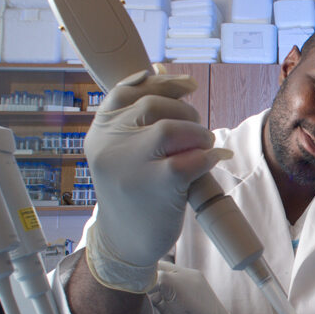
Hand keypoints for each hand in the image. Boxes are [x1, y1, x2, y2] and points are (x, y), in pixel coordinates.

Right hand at [84, 66, 230, 292]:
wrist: (123, 242)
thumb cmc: (131, 191)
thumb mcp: (122, 150)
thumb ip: (137, 117)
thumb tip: (161, 71)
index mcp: (100, 131)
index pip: (127, 91)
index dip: (161, 83)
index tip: (188, 86)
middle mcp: (110, 144)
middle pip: (154, 105)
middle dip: (185, 111)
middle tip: (197, 130)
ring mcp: (131, 164)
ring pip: (172, 127)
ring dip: (197, 133)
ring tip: (204, 145)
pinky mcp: (157, 185)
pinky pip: (191, 158)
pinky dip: (209, 156)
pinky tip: (214, 159)